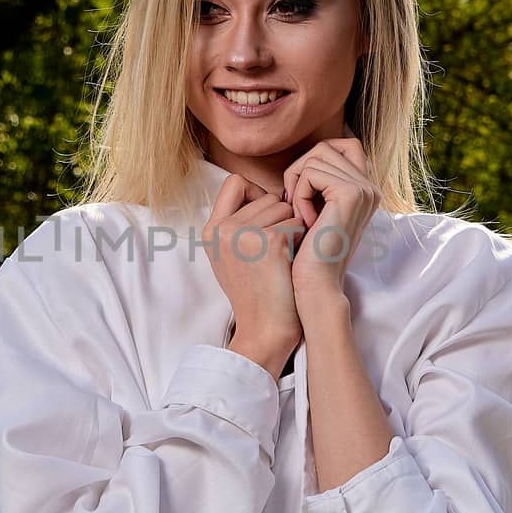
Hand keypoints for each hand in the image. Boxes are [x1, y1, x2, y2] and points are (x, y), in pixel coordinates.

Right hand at [202, 173, 302, 373]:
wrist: (265, 330)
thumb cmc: (259, 292)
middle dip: (280, 218)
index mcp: (211, 229)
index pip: (235, 182)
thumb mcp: (234, 254)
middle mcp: (221, 228)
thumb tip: (271, 192)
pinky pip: (296, 222)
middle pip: (267, 195)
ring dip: (292, 229)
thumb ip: (240, 222)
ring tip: (282, 259)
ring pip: (284, 208)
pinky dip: (300, 240)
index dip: (257, 195)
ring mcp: (242, 234)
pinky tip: (291, 262)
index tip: (266, 220)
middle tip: (275, 253)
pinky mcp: (267, 242)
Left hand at [282, 138, 377, 301]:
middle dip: (299, 169)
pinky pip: (311, 172)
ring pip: (316, 156)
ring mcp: (364, 189)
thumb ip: (317, 186)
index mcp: (364, 190)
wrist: (316, 286)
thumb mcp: (313, 213)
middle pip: (326, 147)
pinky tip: (304, 223)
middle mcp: (370, 187)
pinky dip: (299, 195)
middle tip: (293, 204)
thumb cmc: (307, 255)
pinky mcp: (351, 193)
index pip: (342, 145)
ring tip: (299, 216)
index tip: (299, 193)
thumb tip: (302, 160)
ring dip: (297, 184)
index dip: (313, 159)